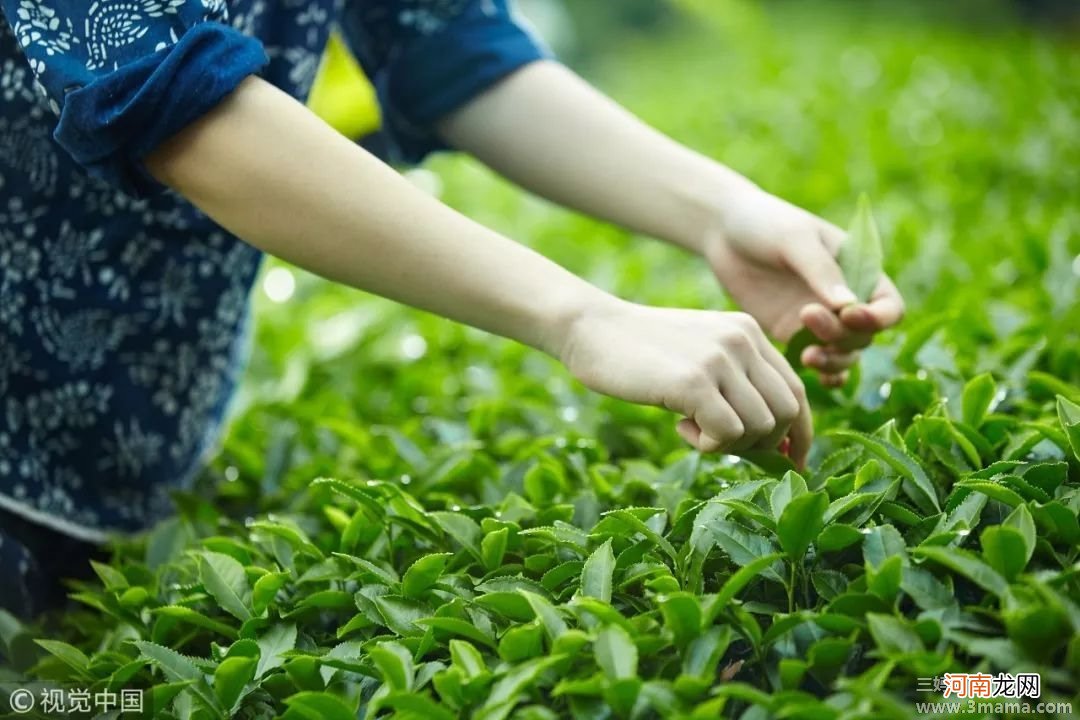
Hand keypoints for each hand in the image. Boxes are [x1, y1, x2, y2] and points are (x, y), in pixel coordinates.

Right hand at [558, 299, 810, 464]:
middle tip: (721, 443)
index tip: (788, 461)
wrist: (591, 328)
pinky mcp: (694, 381)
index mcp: (749, 333)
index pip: (796, 391)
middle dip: (762, 443)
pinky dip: (708, 444)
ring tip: (693, 430)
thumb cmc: (639, 351)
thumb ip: (734, 381)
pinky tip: (679, 427)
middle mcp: (743, 341)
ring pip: (761, 427)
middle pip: (787, 412)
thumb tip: (768, 439)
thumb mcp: (699, 354)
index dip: (798, 433)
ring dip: (731, 444)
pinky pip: (727, 433)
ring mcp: (720, 359)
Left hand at [702, 187, 904, 385]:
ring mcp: (819, 319)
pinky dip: (821, 373)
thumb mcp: (794, 239)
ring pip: (843, 354)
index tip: (849, 315)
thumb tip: (848, 307)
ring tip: (806, 356)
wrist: (724, 231)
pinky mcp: (792, 332)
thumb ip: (820, 271)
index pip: (889, 306)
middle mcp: (844, 299)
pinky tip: (809, 373)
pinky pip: (817, 360)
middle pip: (864, 336)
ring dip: (833, 360)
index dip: (877, 318)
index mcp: (858, 270)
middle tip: (806, 316)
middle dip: (842, 335)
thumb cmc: (765, 223)